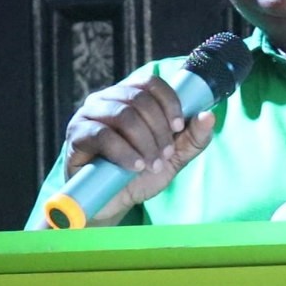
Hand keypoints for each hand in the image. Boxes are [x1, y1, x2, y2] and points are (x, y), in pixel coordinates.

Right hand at [63, 73, 215, 220]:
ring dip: (145, 142)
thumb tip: (209, 116)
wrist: (111, 202)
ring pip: (123, 115)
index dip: (169, 102)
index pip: (151, 83)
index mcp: (130, 96)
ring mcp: (89, 115)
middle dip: (159, 129)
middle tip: (166, 154)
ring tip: (152, 164)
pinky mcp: (76, 135)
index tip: (178, 127)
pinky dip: (124, 152)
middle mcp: (108, 99)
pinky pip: (102, 135)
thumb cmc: (140, 174)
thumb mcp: (173, 157)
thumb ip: (193, 137)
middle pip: (139, 99)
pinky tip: (135, 166)